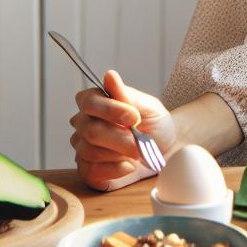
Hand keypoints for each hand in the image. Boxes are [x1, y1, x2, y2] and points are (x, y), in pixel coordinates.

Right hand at [69, 70, 178, 191]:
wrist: (164, 152)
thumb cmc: (155, 125)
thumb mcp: (149, 107)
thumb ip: (127, 95)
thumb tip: (109, 76)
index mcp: (95, 102)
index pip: (88, 101)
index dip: (110, 110)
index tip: (134, 117)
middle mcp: (83, 123)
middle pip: (90, 130)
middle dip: (121, 138)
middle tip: (141, 142)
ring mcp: (82, 147)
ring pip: (90, 151)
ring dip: (120, 154)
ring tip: (138, 152)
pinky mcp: (87, 170)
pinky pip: (91, 171)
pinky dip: (115, 170)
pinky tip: (129, 166)